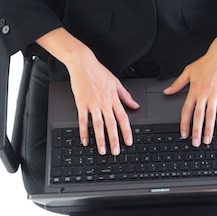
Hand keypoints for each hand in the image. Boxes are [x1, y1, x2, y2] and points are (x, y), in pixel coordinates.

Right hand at [36, 27, 139, 155]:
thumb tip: (135, 105)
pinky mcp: (81, 103)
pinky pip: (83, 120)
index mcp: (113, 97)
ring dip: (100, 139)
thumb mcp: (116, 82)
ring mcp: (92, 103)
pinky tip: (85, 140)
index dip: (126, 130)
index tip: (128, 141)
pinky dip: (84, 131)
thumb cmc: (99, 72)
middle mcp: (104, 101)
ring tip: (102, 150)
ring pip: (98, 124)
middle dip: (114, 139)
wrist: (83, 64)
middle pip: (111, 124)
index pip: (123, 117)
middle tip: (116, 152)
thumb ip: (126, 96)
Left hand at [163, 33, 216, 146]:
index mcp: (194, 89)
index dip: (184, 123)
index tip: (183, 134)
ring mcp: (215, 93)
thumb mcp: (188, 71)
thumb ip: (177, 84)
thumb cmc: (206, 62)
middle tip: (195, 143)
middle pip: (199, 115)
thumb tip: (167, 92)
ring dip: (210, 129)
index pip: (187, 109)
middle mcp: (204, 93)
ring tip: (208, 140)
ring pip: (211, 115)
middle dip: (196, 131)